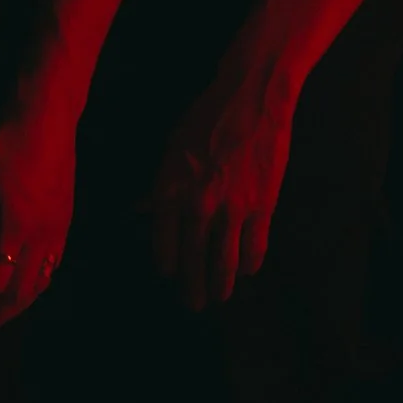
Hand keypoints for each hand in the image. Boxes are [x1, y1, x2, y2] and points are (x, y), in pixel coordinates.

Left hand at [0, 94, 76, 336]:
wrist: (47, 116)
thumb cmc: (2, 144)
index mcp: (12, 231)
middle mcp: (40, 239)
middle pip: (18, 295)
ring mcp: (58, 231)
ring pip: (40, 285)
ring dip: (16, 307)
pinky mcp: (66, 221)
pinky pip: (53, 267)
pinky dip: (36, 286)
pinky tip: (24, 286)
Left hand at [149, 50, 301, 311]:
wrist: (252, 97)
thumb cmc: (207, 115)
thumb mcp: (172, 146)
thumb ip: (159, 184)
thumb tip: (141, 207)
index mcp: (170, 189)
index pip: (164, 240)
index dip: (166, 261)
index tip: (168, 274)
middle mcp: (198, 206)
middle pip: (193, 258)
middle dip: (193, 285)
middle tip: (194, 305)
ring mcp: (231, 210)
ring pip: (225, 260)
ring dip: (222, 283)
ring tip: (220, 298)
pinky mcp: (261, 206)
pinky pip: (255, 245)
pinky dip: (252, 262)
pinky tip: (250, 271)